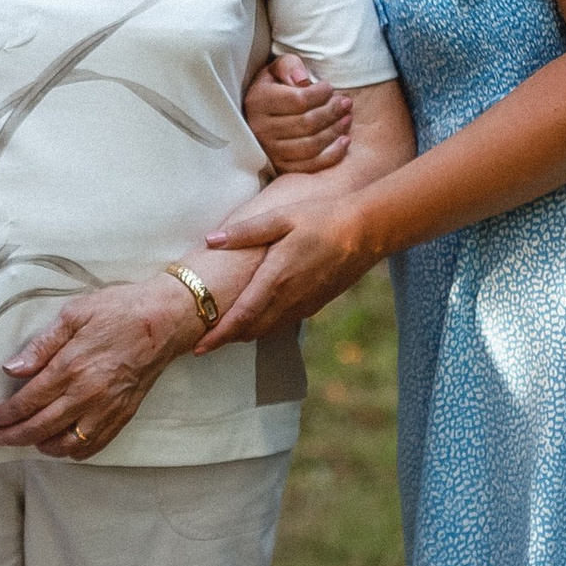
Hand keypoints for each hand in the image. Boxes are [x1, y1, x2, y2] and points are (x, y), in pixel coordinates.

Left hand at [0, 274, 200, 455]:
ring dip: (42, 446)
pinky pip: (95, 445)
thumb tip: (13, 368)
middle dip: (14, 436)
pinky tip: (63, 446)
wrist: (166, 320)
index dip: (6, 414)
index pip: (29, 400)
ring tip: (28, 440)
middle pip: (41, 427)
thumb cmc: (120, 310)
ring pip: (67, 443)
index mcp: (71, 367)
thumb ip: (42, 345)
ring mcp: (107, 408)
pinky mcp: (124, 414)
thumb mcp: (74, 314)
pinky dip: (74, 452)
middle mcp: (87, 393)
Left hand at [201, 181, 379, 338]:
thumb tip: (210, 239)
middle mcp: (290, 299)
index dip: (218, 335)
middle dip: (226, 339)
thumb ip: (245, 231)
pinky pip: (284, 323)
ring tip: (223, 333)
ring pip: (268, 329)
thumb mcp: (281, 217)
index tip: (197, 348)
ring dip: (245, 334)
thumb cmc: (322, 218)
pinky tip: (257, 319)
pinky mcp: (316, 304)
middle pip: (251, 330)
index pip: (241, 317)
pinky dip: (265, 326)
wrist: (367, 231)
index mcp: (276, 279)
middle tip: (202, 342)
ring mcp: (305, 304)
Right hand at [247, 53, 351, 175]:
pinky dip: (333, 154)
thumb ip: (289, 66)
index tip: (330, 88)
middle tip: (346, 102)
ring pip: (311, 145)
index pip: (298, 100)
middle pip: (307, 124)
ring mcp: (269, 151)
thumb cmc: (275, 87)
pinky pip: (310, 165)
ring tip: (347, 118)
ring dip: (335, 131)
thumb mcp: (277, 69)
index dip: (321, 94)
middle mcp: (260, 129)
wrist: (261, 113)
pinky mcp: (281, 167)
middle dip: (332, 112)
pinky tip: (345, 140)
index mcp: (258, 102)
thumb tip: (303, 80)